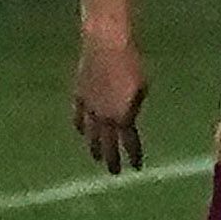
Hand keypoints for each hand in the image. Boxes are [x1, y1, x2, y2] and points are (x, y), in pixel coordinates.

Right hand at [73, 35, 147, 172]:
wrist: (105, 46)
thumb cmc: (132, 63)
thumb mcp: (142, 87)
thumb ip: (134, 105)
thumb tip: (127, 118)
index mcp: (123, 116)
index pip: (129, 143)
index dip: (133, 156)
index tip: (136, 168)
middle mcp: (104, 116)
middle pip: (107, 144)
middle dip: (111, 159)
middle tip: (113, 173)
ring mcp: (89, 107)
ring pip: (90, 134)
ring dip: (93, 148)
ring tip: (96, 158)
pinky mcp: (79, 96)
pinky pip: (78, 117)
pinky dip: (80, 126)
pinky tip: (81, 132)